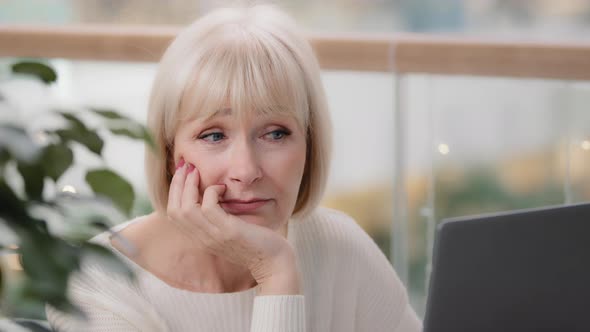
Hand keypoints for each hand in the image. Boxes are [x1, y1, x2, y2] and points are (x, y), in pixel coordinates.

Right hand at [166, 159, 300, 294]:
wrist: (275, 264)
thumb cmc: (258, 244)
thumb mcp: (232, 230)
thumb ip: (220, 217)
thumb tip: (215, 194)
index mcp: (202, 237)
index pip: (173, 215)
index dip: (174, 191)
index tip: (183, 172)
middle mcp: (204, 238)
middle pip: (174, 211)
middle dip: (177, 184)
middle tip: (186, 165)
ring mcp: (215, 236)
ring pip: (185, 209)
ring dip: (189, 185)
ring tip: (198, 171)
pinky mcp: (229, 232)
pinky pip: (208, 208)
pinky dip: (211, 192)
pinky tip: (223, 187)